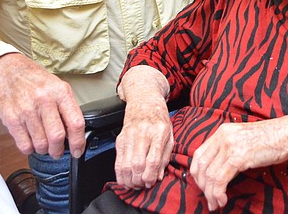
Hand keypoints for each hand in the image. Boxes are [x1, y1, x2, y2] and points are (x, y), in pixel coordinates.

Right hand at [0, 53, 84, 158]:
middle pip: (57, 137)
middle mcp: (45, 101)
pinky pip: (24, 145)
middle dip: (58, 150)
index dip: (79, 142)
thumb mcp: (57, 86)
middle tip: (57, 152)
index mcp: (60, 92)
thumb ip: (66, 107)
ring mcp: (27, 111)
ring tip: (43, 145)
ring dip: (44, 150)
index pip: (76, 123)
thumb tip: (74, 132)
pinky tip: (30, 141)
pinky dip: (29, 148)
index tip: (78, 151)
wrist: (6, 71)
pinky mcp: (12, 119)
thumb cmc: (33, 79)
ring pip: (40, 144)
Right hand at [114, 67, 173, 188]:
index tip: (151, 183)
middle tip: (143, 185)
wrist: (144, 101)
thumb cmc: (159, 119)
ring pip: (126, 165)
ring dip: (129, 180)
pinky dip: (120, 174)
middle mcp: (143, 133)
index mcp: (159, 132)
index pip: (153, 160)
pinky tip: (125, 179)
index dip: (151, 176)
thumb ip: (166, 156)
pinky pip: (117, 161)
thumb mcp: (170, 135)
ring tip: (135, 184)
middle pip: (138, 165)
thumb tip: (159, 176)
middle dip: (139, 181)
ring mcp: (130, 136)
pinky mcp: (120, 138)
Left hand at [190, 119, 287, 210]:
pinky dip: (218, 193)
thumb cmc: (271, 139)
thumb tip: (220, 169)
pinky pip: (220, 180)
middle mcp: (223, 137)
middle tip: (209, 199)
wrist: (287, 134)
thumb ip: (230, 149)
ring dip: (211, 194)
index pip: (199, 154)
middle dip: (202, 186)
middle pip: (201, 166)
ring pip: (210, 175)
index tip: (202, 186)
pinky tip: (223, 199)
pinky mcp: (238, 157)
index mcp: (223, 131)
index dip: (197, 173)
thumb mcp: (244, 139)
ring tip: (216, 203)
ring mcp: (230, 146)